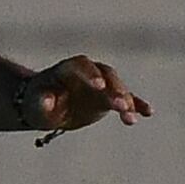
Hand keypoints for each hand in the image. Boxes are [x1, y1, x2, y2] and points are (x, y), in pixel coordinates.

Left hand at [27, 56, 152, 132]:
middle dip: (114, 89)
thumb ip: (42, 100)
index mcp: (69, 68)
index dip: (91, 74)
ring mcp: (101, 85)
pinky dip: (137, 105)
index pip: (83, 65)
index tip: (99, 86)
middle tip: (121, 105)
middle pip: (106, 76)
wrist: (46, 108)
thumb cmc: (37, 103)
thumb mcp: (36, 104)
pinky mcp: (108, 98)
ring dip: (126, 101)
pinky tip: (148, 112)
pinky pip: (125, 100)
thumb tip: (47, 101)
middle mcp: (89, 73)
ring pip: (117, 88)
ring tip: (130, 118)